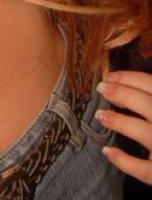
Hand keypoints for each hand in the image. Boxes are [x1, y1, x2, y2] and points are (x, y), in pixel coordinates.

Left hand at [96, 70, 151, 184]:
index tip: (110, 76)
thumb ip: (150, 98)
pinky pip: (144, 170)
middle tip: (102, 88)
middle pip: (149, 105)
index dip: (130, 78)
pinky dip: (125, 161)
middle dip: (123, 94)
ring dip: (121, 122)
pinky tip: (107, 151)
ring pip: (145, 133)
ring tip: (101, 115)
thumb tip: (125, 84)